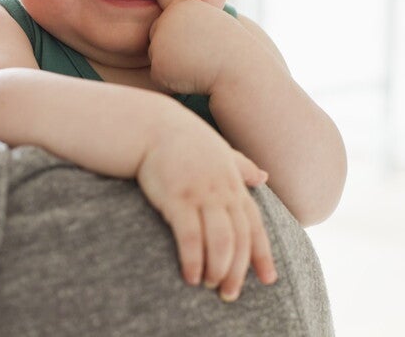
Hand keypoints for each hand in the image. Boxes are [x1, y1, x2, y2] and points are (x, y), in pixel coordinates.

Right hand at [136, 123, 276, 301]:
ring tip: (211, 285)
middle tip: (230, 294)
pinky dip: (193, 259)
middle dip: (237, 270)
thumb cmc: (184, 140)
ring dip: (218, 268)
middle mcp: (221, 191)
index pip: (254, 225)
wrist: (152, 127)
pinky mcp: (176, 198)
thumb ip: (241, 166)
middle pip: (239, 238)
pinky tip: (191, 276)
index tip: (268, 280)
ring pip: (220, 240)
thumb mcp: (219, 151)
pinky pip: (189, 235)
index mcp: (233, 183)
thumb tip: (264, 176)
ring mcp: (200, 194)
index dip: (262, 254)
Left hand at [148, 0, 245, 95]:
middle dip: (170, 43)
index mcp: (182, 6)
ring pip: (156, 55)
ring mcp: (159, 45)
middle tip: (198, 51)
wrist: (239, 71)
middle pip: (156, 31)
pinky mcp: (158, 68)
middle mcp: (166, 21)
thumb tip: (175, 18)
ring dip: (172, 64)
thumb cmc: (234, 48)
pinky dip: (171, 81)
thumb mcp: (217, 22)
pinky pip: (159, 75)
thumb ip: (192, 17)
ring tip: (199, 64)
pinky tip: (192, 78)